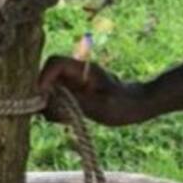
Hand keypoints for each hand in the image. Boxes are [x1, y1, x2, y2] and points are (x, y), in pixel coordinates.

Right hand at [38, 56, 153, 126]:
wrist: (140, 105)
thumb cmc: (124, 105)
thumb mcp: (100, 107)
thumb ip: (74, 104)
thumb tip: (48, 104)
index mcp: (83, 69)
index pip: (55, 62)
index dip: (44, 77)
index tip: (42, 97)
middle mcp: (77, 73)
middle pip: (48, 74)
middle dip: (43, 92)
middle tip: (47, 112)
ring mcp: (76, 82)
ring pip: (51, 87)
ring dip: (50, 103)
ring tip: (60, 118)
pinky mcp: (77, 93)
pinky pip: (59, 98)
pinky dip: (57, 109)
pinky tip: (66, 120)